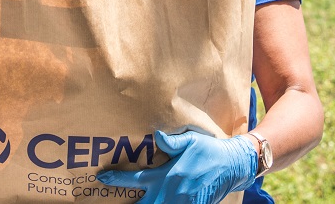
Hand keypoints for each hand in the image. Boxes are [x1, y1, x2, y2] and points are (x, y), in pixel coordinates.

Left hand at [96, 130, 257, 202]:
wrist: (232, 166)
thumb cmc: (209, 151)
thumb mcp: (191, 141)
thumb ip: (172, 142)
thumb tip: (156, 136)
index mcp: (168, 175)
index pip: (136, 180)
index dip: (118, 179)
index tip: (102, 177)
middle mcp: (171, 193)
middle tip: (113, 201)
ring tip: (129, 203)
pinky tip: (155, 202)